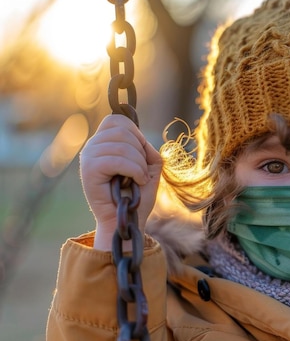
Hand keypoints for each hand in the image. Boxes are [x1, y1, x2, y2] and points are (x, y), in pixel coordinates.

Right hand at [80, 114, 162, 249]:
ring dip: (139, 164)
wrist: (126, 220)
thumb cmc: (136, 195)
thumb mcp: (150, 167)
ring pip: (123, 146)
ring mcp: (88, 157)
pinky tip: (135, 182)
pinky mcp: (89, 170)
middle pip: (123, 130)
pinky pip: (117, 160)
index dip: (136, 134)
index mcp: (104, 142)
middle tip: (141, 172)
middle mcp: (93, 146)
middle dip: (140, 151)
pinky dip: (134, 171)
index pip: (117, 120)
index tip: (141, 154)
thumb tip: (142, 140)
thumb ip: (147, 148)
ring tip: (139, 179)